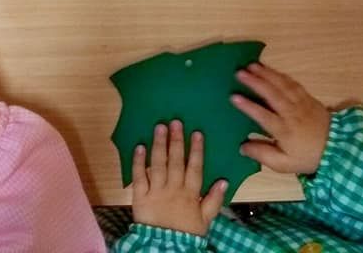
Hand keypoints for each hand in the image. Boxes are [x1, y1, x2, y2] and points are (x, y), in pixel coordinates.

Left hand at [131, 121, 227, 236]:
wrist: (164, 249)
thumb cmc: (185, 233)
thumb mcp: (205, 220)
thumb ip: (214, 200)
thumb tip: (223, 180)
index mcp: (190, 194)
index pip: (194, 168)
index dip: (196, 150)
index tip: (196, 133)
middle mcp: (173, 188)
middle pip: (175, 161)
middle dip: (176, 141)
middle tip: (176, 122)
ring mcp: (155, 191)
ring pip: (157, 164)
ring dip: (158, 145)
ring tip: (159, 127)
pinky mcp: (139, 196)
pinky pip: (139, 176)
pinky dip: (138, 161)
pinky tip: (139, 146)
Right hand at [231, 63, 330, 174]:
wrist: (337, 148)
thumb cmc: (306, 156)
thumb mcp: (284, 164)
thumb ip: (262, 155)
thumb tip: (242, 146)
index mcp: (284, 130)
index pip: (263, 116)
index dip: (248, 106)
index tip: (234, 97)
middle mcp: (292, 113)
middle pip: (272, 94)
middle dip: (255, 82)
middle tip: (239, 72)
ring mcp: (301, 103)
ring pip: (282, 85)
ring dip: (266, 74)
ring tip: (252, 65)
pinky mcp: (308, 97)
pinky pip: (292, 83)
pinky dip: (280, 75)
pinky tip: (270, 70)